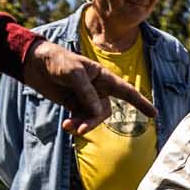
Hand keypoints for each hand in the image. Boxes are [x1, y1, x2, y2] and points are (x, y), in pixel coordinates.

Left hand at [21, 39, 154, 135]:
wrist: (34, 63)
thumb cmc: (57, 61)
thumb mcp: (74, 73)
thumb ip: (86, 93)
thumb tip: (96, 112)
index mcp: (103, 77)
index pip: (127, 92)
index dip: (141, 103)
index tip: (154, 114)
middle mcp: (98, 89)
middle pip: (104, 112)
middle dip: (93, 121)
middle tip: (80, 129)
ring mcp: (86, 98)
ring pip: (92, 118)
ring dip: (82, 124)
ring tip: (68, 126)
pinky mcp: (73, 105)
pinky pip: (80, 119)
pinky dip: (74, 124)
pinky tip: (66, 125)